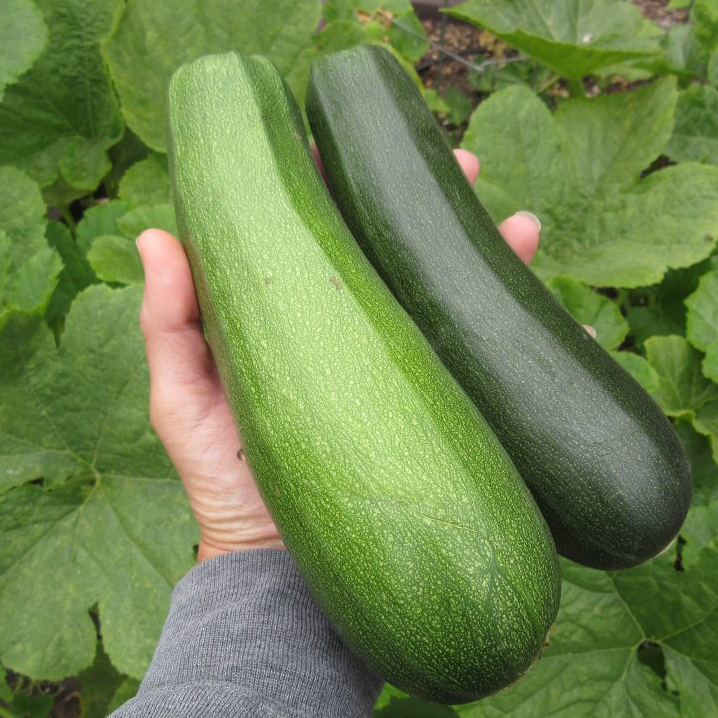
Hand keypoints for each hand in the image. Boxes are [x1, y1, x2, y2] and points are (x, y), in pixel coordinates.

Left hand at [137, 148, 540, 562]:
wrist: (281, 576)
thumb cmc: (223, 485)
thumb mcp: (183, 403)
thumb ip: (169, 326)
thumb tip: (155, 235)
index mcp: (297, 316)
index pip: (324, 231)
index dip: (338, 181)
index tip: (345, 141)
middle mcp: (357, 333)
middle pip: (399, 252)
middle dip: (432, 202)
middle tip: (463, 164)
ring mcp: (404, 373)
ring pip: (454, 298)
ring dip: (493, 256)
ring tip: (523, 227)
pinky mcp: (438, 415)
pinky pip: (492, 371)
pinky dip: (528, 341)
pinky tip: (562, 321)